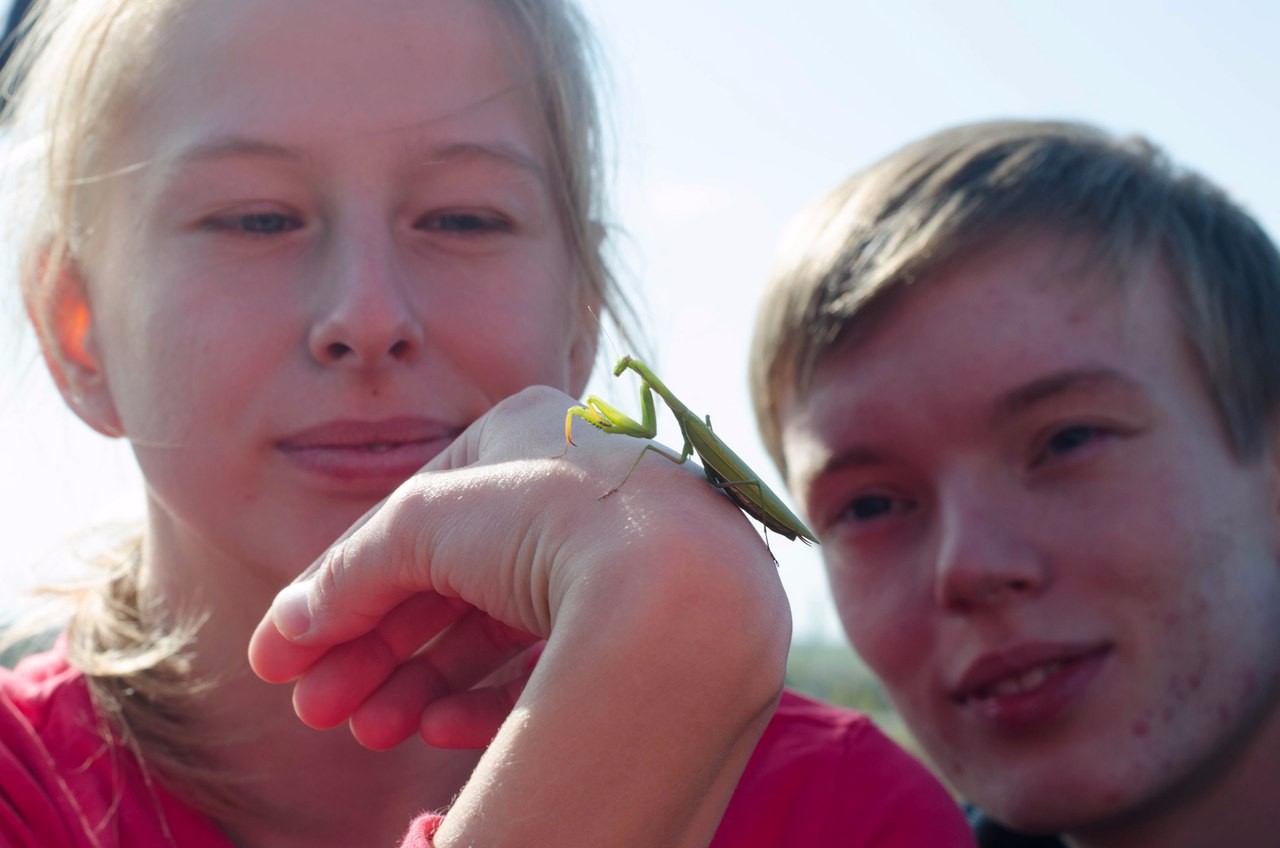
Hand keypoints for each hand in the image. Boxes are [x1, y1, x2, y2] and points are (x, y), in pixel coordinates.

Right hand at [249, 385, 791, 845]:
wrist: (678, 580)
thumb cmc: (550, 517)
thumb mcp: (422, 527)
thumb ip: (352, 572)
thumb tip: (289, 625)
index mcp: (521, 437)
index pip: (411, 524)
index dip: (339, 591)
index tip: (281, 657)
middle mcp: (567, 492)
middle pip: (446, 583)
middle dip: (372, 650)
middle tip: (316, 709)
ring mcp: (605, 558)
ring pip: (491, 629)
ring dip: (419, 683)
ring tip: (368, 732)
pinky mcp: (636, 622)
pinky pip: (549, 661)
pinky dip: (489, 698)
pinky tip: (438, 730)